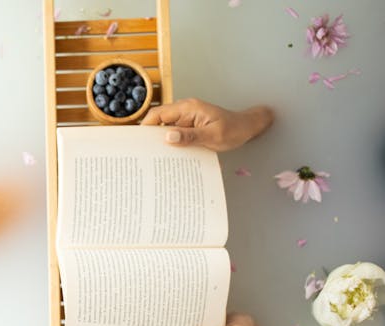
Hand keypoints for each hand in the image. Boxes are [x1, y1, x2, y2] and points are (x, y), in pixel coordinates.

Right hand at [141, 98, 273, 151]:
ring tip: (153, 157)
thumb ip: (190, 137)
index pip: (158, 114)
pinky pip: (175, 133)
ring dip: (160, 141)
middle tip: (142, 153)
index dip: (145, 126)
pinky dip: (170, 143)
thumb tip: (167, 138)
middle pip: (159, 121)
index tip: (137, 141)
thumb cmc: (234, 130)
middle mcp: (185, 111)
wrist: (248, 128)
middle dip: (150, 136)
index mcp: (188, 108)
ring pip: (166, 128)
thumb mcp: (212, 136)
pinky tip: (169, 155)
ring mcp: (187, 118)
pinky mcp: (189, 126)